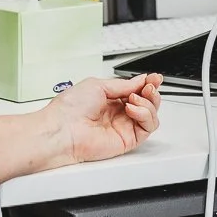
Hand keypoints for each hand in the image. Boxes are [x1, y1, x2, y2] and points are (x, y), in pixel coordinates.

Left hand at [44, 73, 161, 165]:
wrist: (62, 129)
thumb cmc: (70, 108)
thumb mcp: (98, 85)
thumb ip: (123, 85)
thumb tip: (140, 80)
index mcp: (109, 99)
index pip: (136, 91)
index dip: (147, 84)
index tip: (154, 77)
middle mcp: (118, 113)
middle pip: (147, 103)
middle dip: (151, 92)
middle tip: (149, 86)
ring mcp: (123, 127)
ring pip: (151, 115)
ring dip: (149, 103)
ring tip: (134, 98)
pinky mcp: (128, 140)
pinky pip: (148, 127)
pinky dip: (145, 114)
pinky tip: (132, 108)